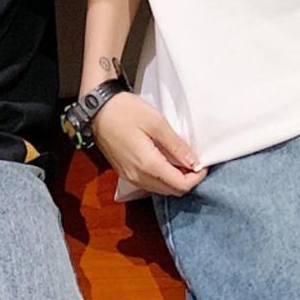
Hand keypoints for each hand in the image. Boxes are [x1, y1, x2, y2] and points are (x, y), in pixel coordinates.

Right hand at [90, 92, 207, 196]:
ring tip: (180, 159)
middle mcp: (138, 177)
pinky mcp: (124, 172)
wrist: (96, 108)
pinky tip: (164, 160)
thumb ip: (176, 145)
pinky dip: (161, 177)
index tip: (203, 163)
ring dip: (174, 180)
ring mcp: (129, 177)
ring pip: (159, 189)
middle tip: (193, 161)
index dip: (196, 177)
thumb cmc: (125, 111)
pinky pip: (148, 183)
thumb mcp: (155, 122)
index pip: (180, 185)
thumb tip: (195, 162)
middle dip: (187, 180)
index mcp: (148, 165)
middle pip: (171, 191)